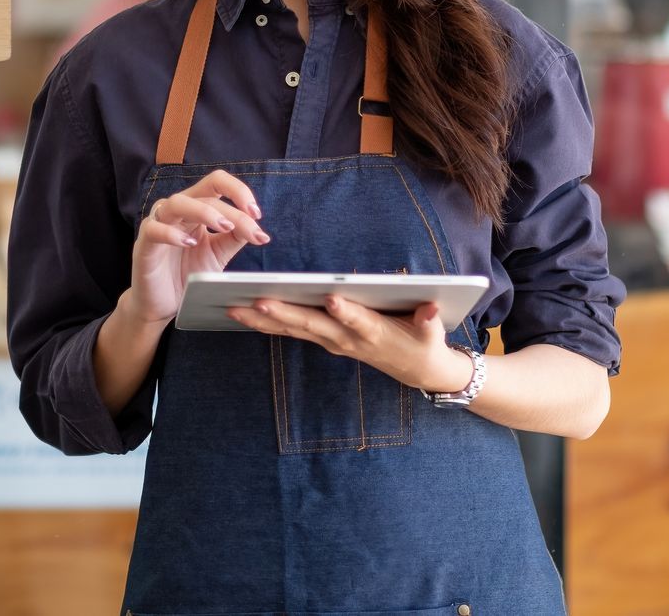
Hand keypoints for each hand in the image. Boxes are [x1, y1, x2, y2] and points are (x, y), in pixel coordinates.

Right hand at [120, 169, 268, 326]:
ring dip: (205, 212)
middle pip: (204, 191)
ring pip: (178, 203)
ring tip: (225, 227)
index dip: (239, 192)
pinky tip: (190, 243)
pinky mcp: (144, 243)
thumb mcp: (219, 253)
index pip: (217, 184)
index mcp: (196, 207)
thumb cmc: (188, 273)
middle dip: (233, 209)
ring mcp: (158, 223)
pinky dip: (172, 233)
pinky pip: (154, 229)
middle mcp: (177, 210)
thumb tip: (258, 229)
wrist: (163, 304)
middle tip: (252, 230)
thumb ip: (235, 237)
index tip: (257, 215)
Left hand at [227, 297, 474, 393]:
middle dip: (285, 313)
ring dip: (264, 320)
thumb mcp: (433, 331)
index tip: (332, 299)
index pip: (358, 321)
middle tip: (258, 300)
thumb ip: (429, 319)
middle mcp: (347, 339)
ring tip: (235, 307)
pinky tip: (244, 313)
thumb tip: (429, 308)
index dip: (346, 312)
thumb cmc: (424, 342)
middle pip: (313, 325)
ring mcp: (333, 342)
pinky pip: (293, 332)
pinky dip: (268, 323)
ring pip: (295, 329)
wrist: (418, 369)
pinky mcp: (326, 341)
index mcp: (375, 333)